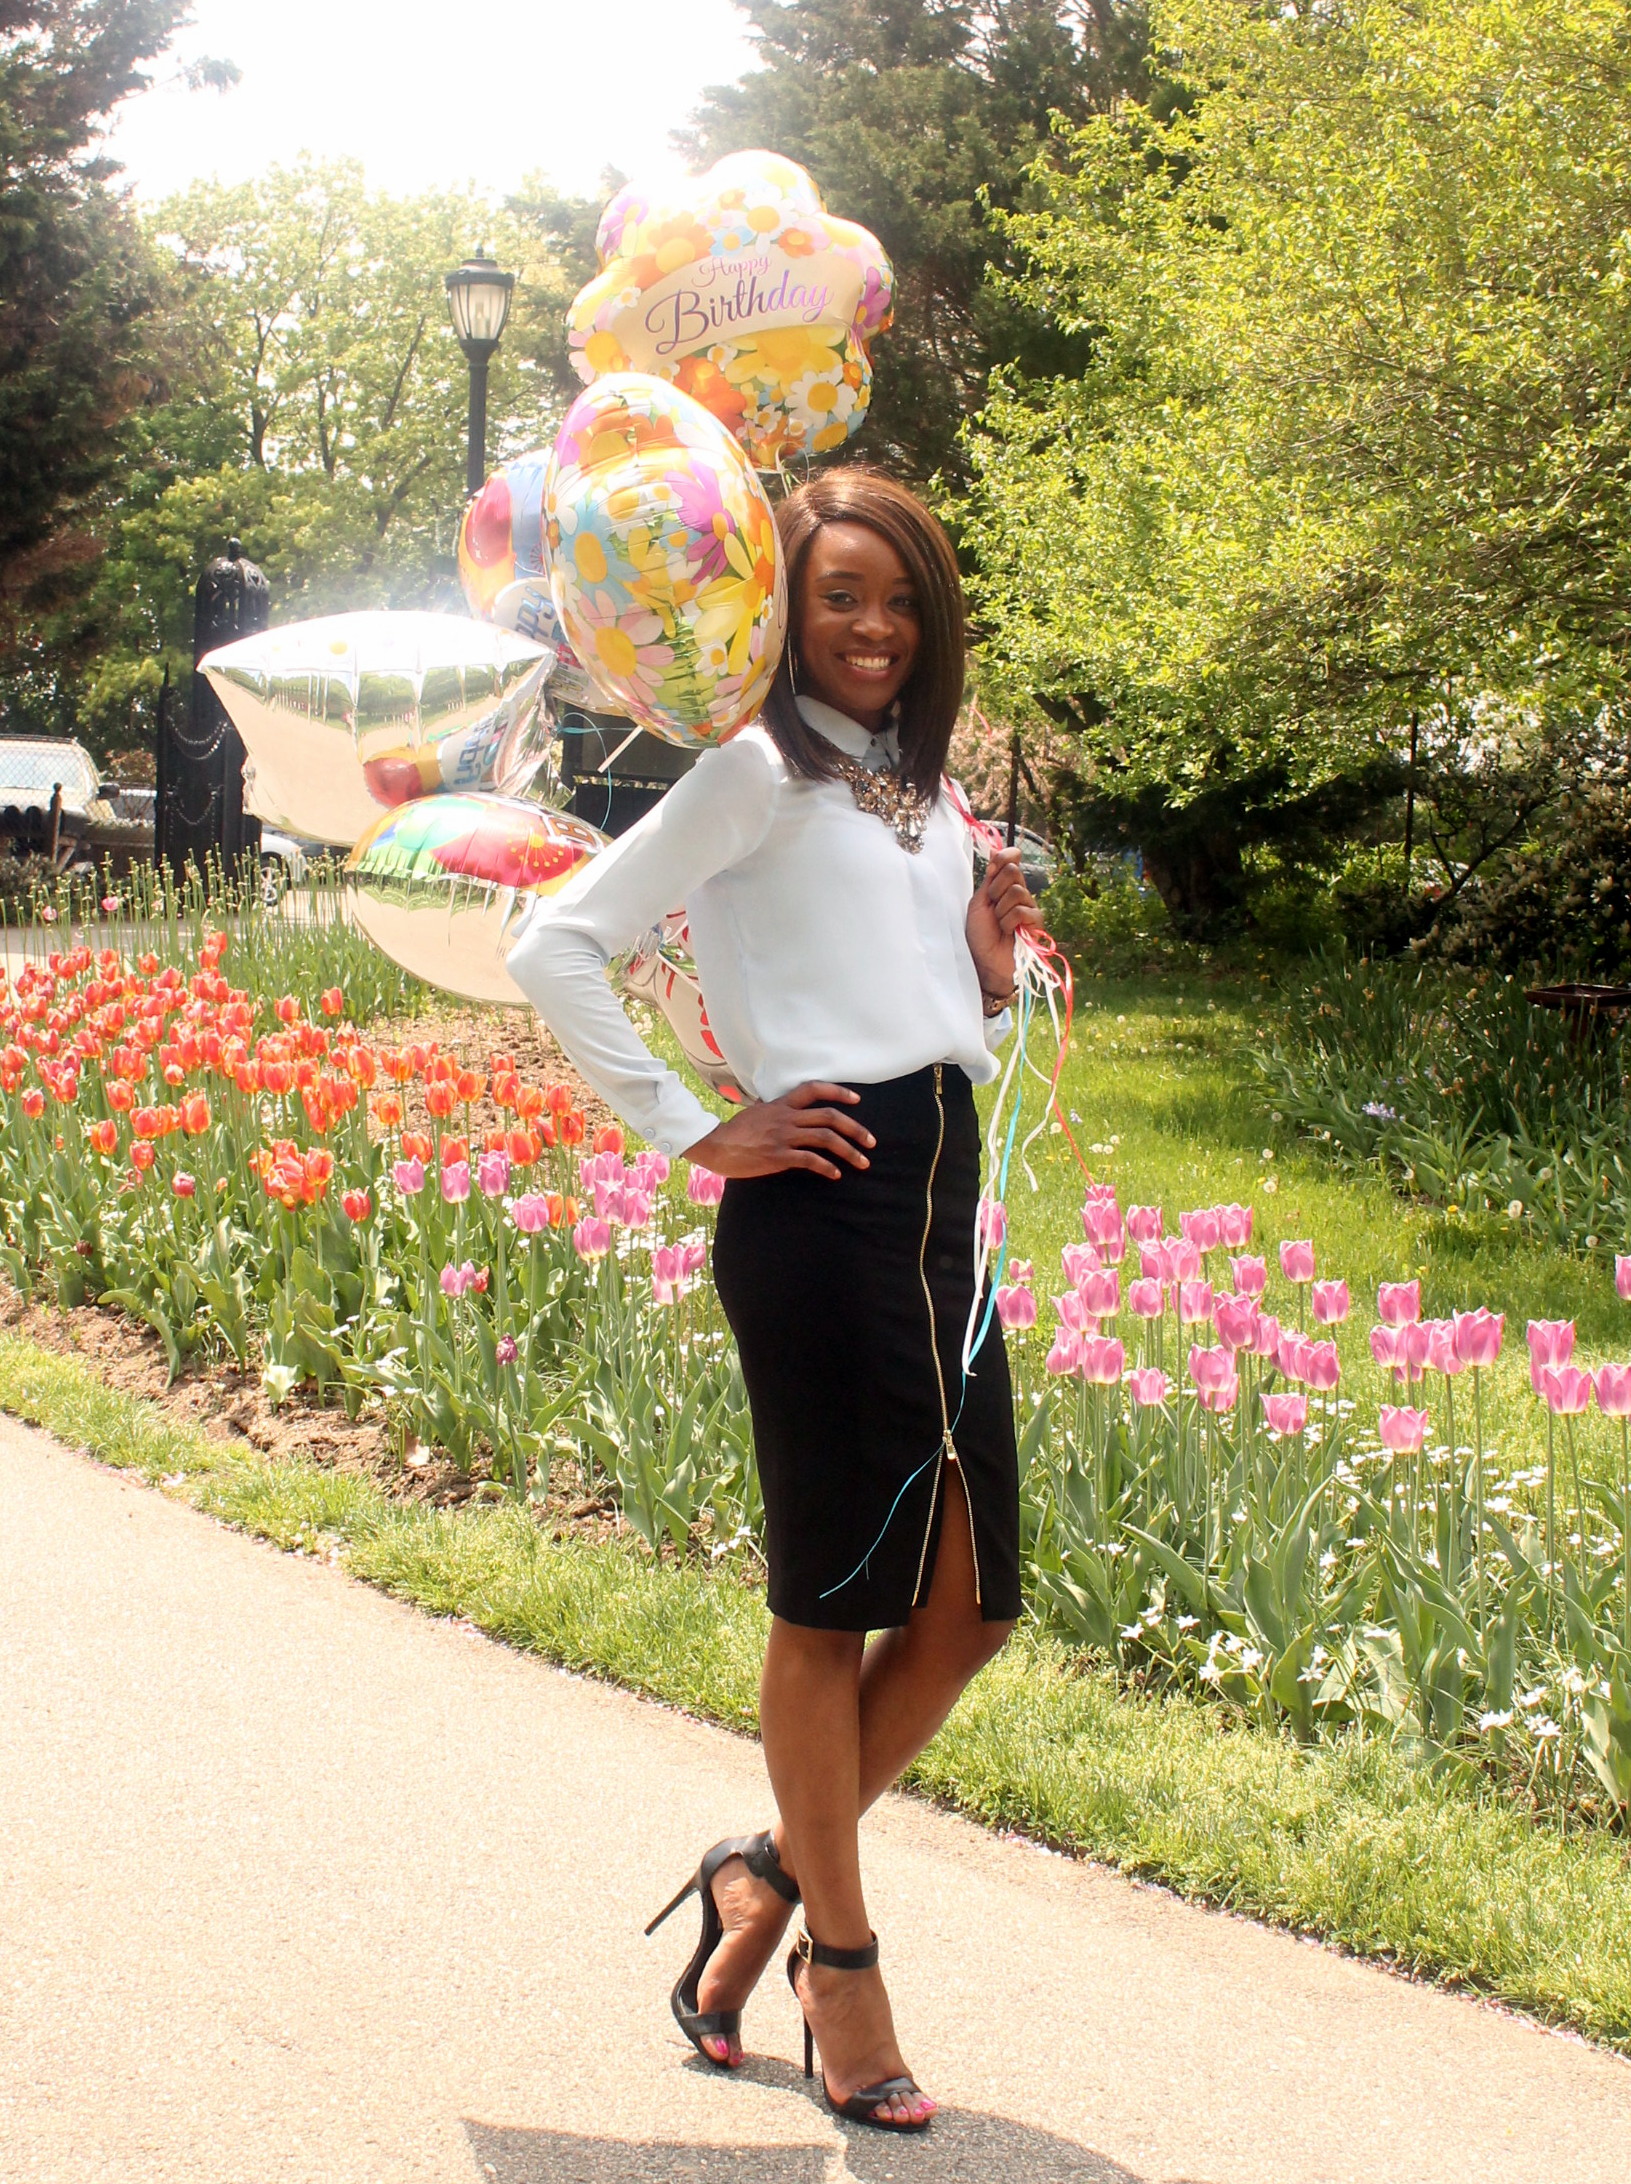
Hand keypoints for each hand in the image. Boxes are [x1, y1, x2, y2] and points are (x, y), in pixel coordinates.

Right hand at [686, 1081, 875, 1180]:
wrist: (715, 1145)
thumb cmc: (734, 1132)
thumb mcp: (757, 1113)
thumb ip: (776, 1111)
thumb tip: (787, 1111)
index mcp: (782, 1104)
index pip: (814, 1089)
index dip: (838, 1092)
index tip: (857, 1099)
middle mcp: (786, 1117)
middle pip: (830, 1117)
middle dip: (856, 1129)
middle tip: (871, 1141)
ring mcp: (783, 1136)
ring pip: (826, 1138)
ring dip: (849, 1151)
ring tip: (863, 1162)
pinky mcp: (779, 1156)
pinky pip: (810, 1160)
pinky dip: (827, 1167)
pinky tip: (835, 1174)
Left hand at [966, 844, 1040, 997]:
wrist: (986, 963)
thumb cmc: (979, 936)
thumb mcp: (978, 904)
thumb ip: (989, 881)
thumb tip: (995, 854)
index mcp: (1004, 885)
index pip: (1012, 858)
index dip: (1004, 856)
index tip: (994, 863)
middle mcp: (1019, 892)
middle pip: (1013, 870)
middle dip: (996, 889)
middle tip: (992, 906)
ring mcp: (1029, 906)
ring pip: (1016, 891)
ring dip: (1001, 910)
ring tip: (999, 924)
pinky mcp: (1036, 922)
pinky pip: (1022, 910)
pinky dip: (1009, 922)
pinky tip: (1008, 932)